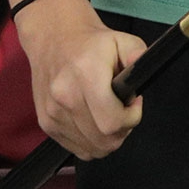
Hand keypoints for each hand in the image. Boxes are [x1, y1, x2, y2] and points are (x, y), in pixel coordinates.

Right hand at [13, 0, 146, 159]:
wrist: (53, 40)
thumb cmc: (92, 43)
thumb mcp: (122, 39)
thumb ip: (138, 54)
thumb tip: (142, 68)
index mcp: (85, 74)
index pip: (112, 121)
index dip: (131, 118)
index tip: (134, 103)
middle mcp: (65, 97)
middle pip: (104, 140)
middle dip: (123, 129)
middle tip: (124, 110)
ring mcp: (52, 114)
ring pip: (92, 149)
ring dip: (108, 138)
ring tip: (109, 113)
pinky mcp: (46, 124)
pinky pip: (78, 149)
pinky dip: (92, 141)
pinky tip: (94, 120)